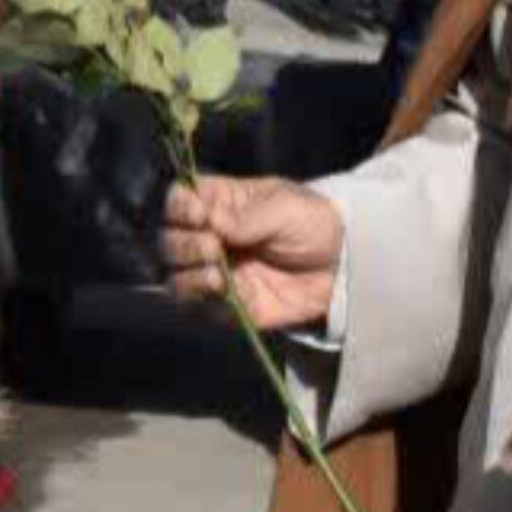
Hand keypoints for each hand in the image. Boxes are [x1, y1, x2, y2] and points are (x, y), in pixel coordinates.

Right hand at [160, 175, 343, 329]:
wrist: (343, 268)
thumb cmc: (312, 223)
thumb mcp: (284, 209)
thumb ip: (245, 217)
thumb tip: (208, 221)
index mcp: (218, 204)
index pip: (178, 202)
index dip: (179, 208)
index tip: (199, 214)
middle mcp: (207, 237)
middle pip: (168, 242)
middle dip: (184, 245)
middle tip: (214, 247)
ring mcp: (213, 273)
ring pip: (175, 280)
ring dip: (190, 278)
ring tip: (217, 276)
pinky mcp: (225, 306)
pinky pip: (201, 310)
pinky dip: (210, 303)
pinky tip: (232, 295)